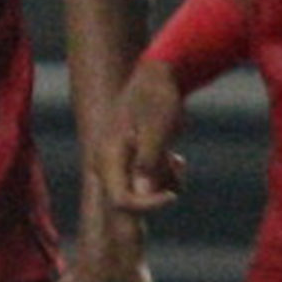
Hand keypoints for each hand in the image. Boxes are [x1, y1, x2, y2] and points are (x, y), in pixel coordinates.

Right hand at [110, 58, 188, 214]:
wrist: (160, 76)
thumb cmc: (158, 98)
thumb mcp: (158, 130)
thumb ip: (148, 162)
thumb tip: (142, 192)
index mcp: (107, 155)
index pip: (121, 200)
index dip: (147, 205)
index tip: (173, 196)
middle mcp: (107, 162)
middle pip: (130, 199)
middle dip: (156, 191)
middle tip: (173, 161)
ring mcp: (119, 162)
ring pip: (145, 192)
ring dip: (165, 181)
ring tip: (174, 157)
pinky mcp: (132, 161)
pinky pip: (151, 183)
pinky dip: (165, 175)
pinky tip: (173, 157)